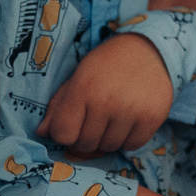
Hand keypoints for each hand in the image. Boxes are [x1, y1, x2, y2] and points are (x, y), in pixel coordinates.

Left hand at [41, 35, 174, 154]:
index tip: (74, 123)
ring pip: (109, 147)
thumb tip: (42, 133)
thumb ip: (58, 106)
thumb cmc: (108, 64)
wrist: (151, 49)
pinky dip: (128, 139)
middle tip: (94, 122)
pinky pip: (133, 145)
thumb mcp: (78, 77)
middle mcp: (107, 102)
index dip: (65, 132)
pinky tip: (129, 123)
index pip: (63, 134)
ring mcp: (132, 111)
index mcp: (83, 89)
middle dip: (86, 137)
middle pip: (85, 144)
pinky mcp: (153, 117)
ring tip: (112, 121)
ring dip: (107, 138)